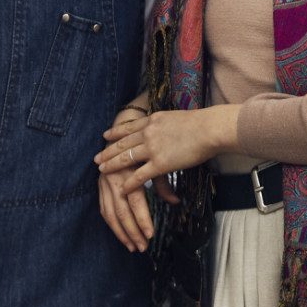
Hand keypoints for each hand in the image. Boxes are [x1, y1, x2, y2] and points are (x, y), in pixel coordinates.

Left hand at [95, 105, 238, 189]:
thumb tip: (166, 125)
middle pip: (122, 143)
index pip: (129, 127)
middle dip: (108, 151)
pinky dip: (129, 183)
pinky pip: (140, 176)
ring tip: (101, 171)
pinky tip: (122, 189)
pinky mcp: (160, 163)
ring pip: (126, 158)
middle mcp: (148, 133)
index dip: (115, 132)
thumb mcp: (177, 117)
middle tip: (96, 158)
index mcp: (153, 120)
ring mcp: (152, 148)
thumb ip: (166, 124)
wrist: (209, 129)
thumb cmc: (201, 123)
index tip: (105, 136)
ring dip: (112, 166)